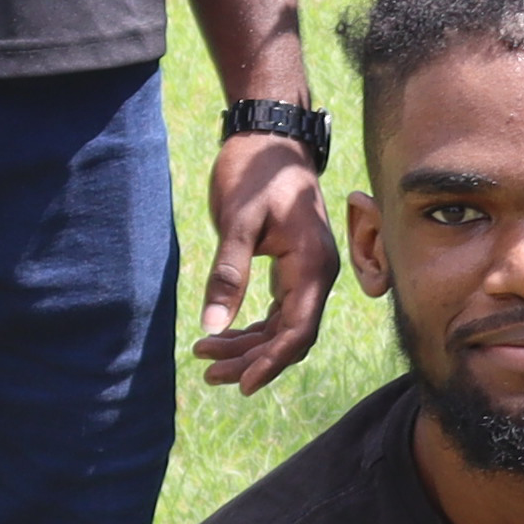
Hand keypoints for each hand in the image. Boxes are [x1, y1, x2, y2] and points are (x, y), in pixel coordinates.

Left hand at [194, 132, 334, 393]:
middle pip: (291, 337)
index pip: (298, 330)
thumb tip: (212, 325)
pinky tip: (221, 334)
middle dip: (252, 359)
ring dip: (249, 347)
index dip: (271, 362)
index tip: (241, 384)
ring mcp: (308, 273)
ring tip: (205, 357)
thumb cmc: (256, 173)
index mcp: (312, 265)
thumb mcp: (237, 221)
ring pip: (284, 327)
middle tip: (208, 374)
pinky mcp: (293, 269)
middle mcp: (318, 274)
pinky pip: (279, 312)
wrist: (271, 139)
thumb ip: (228, 273)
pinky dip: (252, 327)